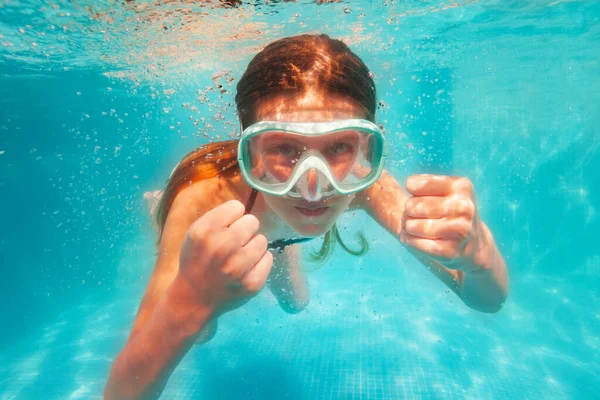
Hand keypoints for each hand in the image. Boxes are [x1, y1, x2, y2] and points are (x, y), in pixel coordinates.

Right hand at [177, 200, 272, 318]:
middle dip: (245, 230)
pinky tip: (246, 269)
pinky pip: (268, 258)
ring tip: (240, 256)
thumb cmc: (197, 260)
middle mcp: (222, 247)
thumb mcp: (196, 233)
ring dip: (253, 246)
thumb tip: (244, 209)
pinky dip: (260, 262)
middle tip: (236, 242)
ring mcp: (238, 267)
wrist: (194, 298)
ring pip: (262, 240)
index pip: (237, 206)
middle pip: (252, 221)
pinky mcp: (252, 283)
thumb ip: (218, 218)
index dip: (232, 216)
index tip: (226, 227)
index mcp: (205, 231)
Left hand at [400, 174, 488, 272]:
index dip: (411, 190)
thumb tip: (405, 180)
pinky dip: (411, 241)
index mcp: (460, 186)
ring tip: (420, 229)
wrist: (474, 245)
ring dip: (409, 228)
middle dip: (409, 211)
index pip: (413, 184)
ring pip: (411, 226)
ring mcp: (459, 229)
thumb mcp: (445, 190)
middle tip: (420, 215)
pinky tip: (420, 240)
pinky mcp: (450, 250)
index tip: (421, 195)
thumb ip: (423, 182)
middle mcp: (463, 207)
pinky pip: (415, 243)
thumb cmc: (450, 212)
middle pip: (411, 206)